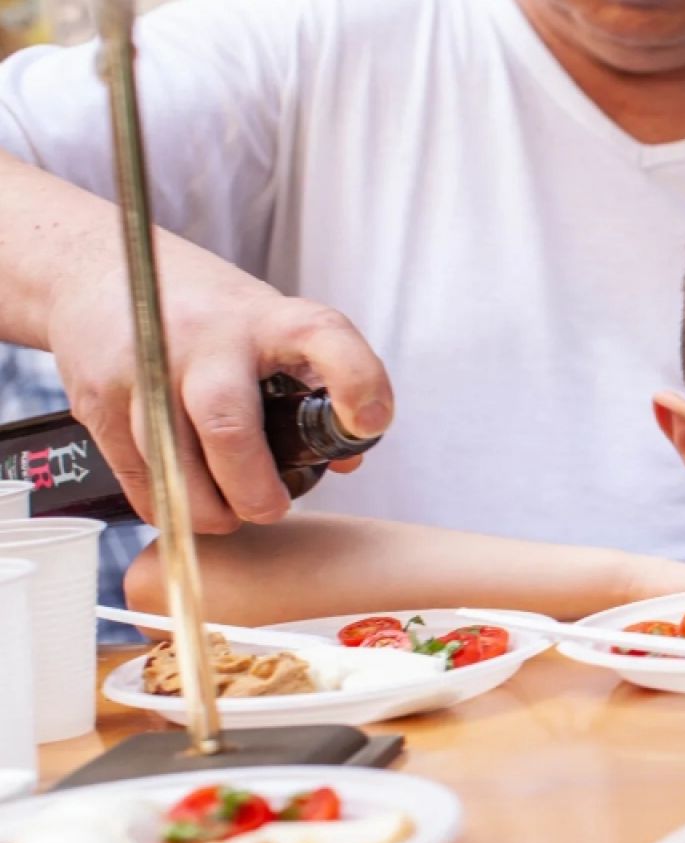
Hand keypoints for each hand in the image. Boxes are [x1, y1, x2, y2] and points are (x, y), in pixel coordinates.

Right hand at [45, 233, 391, 532]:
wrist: (97, 271)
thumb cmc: (207, 313)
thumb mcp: (271, 327)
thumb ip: (314, 384)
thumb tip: (345, 459)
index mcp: (269, 319)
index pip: (324, 337)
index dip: (355, 380)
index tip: (370, 422)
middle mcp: (207, 338)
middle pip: (226, 423)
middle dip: (253, 487)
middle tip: (272, 508)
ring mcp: (145, 366)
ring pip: (173, 463)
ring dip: (209, 507)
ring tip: (229, 512)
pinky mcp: (97, 399)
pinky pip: (138, 475)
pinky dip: (168, 503)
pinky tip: (188, 499)